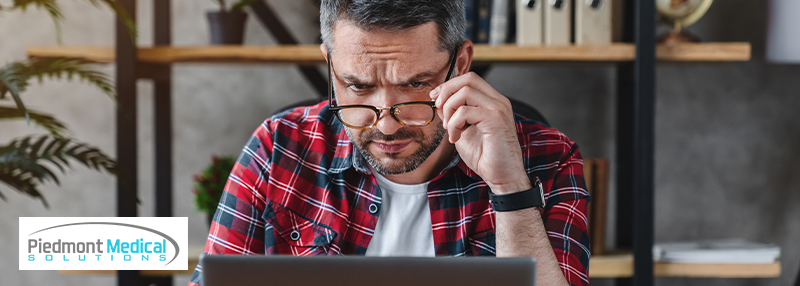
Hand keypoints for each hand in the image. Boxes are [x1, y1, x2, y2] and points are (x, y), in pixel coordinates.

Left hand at [429, 72, 530, 193]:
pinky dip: (453, 124)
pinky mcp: (496, 120)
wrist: (502, 177)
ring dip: (449, 110)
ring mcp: (499, 109)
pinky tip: (455, 137)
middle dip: (446, 91)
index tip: (435, 98)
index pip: (470, 79)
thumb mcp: (463, 131)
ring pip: (465, 92)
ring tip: (449, 129)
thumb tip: (439, 101)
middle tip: (438, 108)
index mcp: (493, 101)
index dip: (449, 85)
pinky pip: (465, 111)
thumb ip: (453, 114)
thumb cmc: (485, 157)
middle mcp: (498, 101)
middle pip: (468, 79)